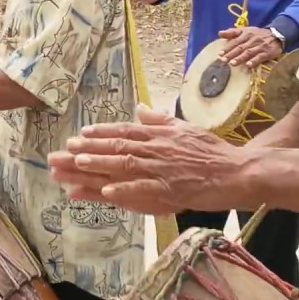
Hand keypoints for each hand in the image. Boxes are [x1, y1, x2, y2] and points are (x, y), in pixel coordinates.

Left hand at [47, 106, 252, 214]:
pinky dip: (124, 190)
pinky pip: (142, 190)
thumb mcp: (184, 127)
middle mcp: (154, 150)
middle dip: (85, 151)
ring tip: (74, 165)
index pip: (122, 131)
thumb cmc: (212, 150)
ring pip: (122, 166)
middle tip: (60, 153)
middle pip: (115, 148)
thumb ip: (159, 119)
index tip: (78, 135)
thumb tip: (141, 108)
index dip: (99, 133)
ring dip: (97, 165)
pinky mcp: (169, 190)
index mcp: (158, 135)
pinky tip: (105, 191)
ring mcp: (160, 170)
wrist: (237, 171)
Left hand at [217, 26, 282, 66]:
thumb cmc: (257, 34)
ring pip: (249, 52)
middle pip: (240, 47)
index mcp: (246, 34)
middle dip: (231, 54)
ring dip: (240, 58)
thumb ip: (232, 32)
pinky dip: (254, 61)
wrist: (277, 35)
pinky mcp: (267, 53)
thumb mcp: (245, 30)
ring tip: (232, 63)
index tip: (220, 54)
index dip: (227, 48)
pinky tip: (248, 65)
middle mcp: (252, 40)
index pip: (235, 41)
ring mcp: (260, 46)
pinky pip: (260, 57)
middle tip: (223, 60)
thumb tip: (219, 33)